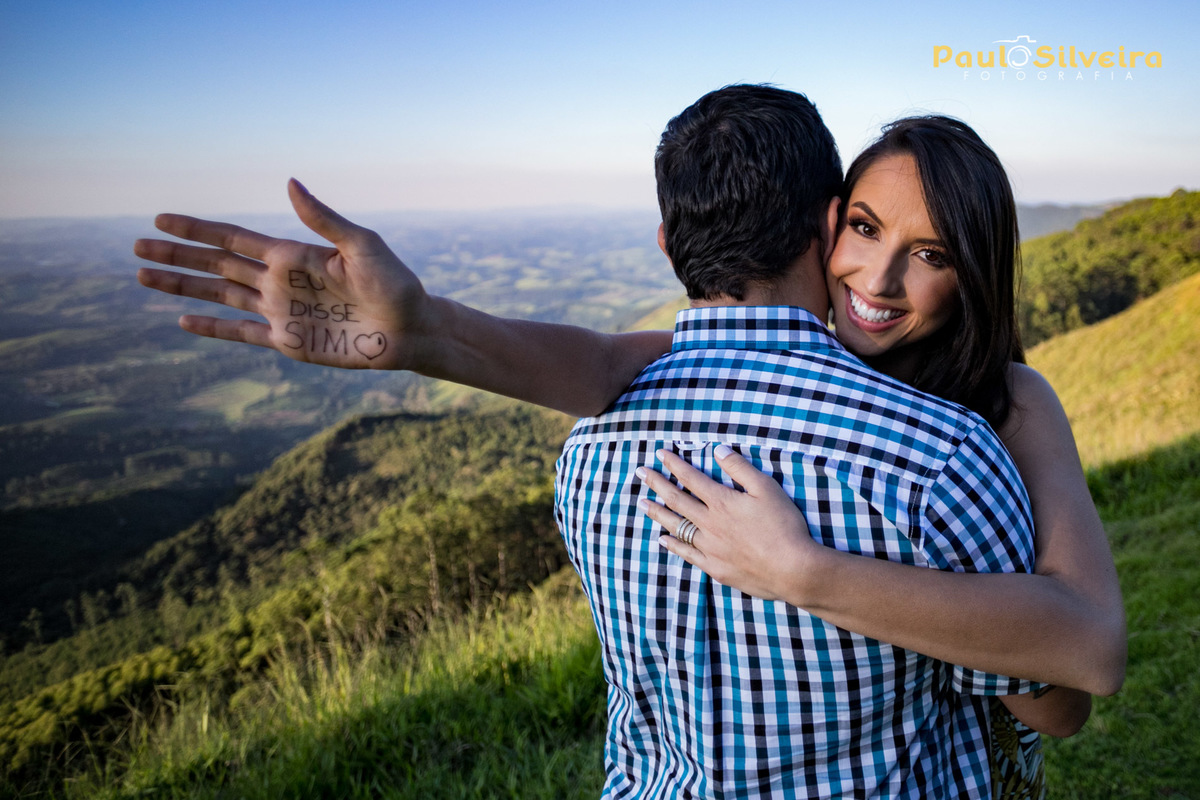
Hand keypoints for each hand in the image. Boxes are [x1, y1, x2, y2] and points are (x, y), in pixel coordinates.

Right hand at [135, 179, 434, 370]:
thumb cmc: (394, 283)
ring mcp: (280, 312)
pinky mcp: (288, 342)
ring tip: (144, 277)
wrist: (410, 328)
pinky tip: (183, 323)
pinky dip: (213, 329)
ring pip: (219, 296)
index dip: (197, 228)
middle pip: (215, 264)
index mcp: (292, 255)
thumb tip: (289, 183)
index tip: (161, 217)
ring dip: (183, 288)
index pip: (232, 237)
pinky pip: (241, 333)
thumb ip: (323, 219)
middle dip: (176, 255)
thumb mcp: (361, 245)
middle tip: (136, 245)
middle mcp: (279, 281)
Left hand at [637, 445, 826, 603]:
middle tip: (640, 473)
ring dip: (658, 513)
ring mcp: (710, 548)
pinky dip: (673, 545)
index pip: (690, 478)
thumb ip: (740, 468)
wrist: (792, 569)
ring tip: (643, 503)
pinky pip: (687, 554)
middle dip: (656, 484)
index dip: (673, 465)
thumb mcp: (767, 489)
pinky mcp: (715, 568)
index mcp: (722, 502)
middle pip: (676, 500)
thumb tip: (719, 450)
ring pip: (676, 527)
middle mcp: (710, 524)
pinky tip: (663, 540)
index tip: (659, 454)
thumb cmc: (784, 526)